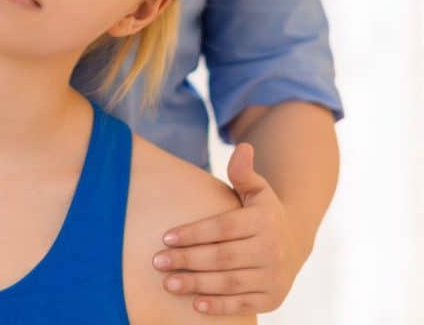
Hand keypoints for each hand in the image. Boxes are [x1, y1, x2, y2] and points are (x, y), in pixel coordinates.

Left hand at [152, 143, 309, 314]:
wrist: (295, 241)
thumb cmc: (263, 212)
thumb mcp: (257, 190)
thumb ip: (244, 172)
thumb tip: (242, 147)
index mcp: (264, 221)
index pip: (223, 228)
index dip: (193, 233)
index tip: (165, 237)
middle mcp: (272, 250)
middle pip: (222, 257)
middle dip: (187, 260)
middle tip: (157, 262)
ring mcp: (273, 277)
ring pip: (230, 282)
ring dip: (196, 285)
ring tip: (168, 283)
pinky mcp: (272, 299)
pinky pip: (243, 305)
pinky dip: (219, 306)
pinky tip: (195, 304)